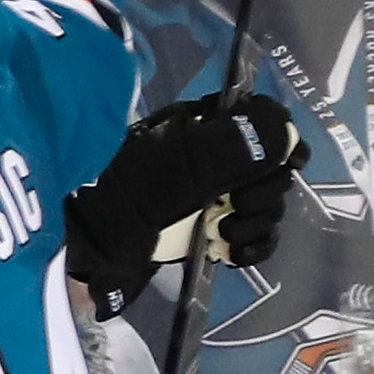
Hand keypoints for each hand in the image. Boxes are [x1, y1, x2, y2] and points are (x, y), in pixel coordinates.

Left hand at [65, 93, 307, 317]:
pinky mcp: (208, 230)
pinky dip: (253, 245)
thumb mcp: (178, 162)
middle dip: (264, 191)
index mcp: (201, 126)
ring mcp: (211, 196)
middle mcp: (212, 157)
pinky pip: (253, 235)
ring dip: (256, 223)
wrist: (88, 245)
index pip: (264, 120)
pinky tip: (234, 254)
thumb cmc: (125, 192)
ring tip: (223, 234)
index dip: (281, 142)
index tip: (282, 165)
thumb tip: (286, 134)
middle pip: (272, 168)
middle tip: (236, 205)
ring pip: (266, 204)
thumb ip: (234, 144)